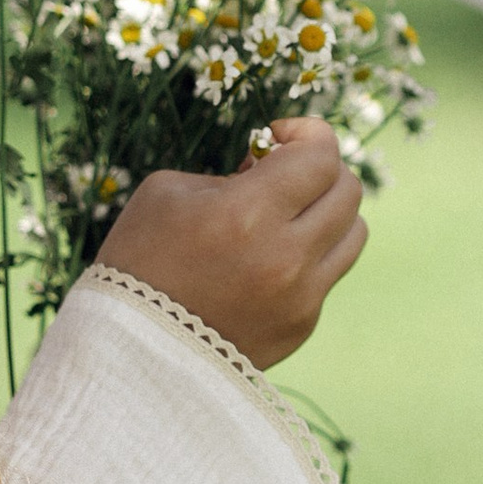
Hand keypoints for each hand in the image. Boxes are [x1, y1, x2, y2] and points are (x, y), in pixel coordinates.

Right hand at [93, 118, 366, 368]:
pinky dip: (309, 257)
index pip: (321, 156)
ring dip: (327, 212)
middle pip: (349, 191)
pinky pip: (329, 274)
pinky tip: (267, 260)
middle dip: (319, 169)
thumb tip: (271, 169)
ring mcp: (301, 298)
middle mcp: (286, 258)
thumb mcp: (168, 191)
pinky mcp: (302, 326)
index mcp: (248, 214)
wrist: (129, 350)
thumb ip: (231, 173)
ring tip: (286, 215)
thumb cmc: (138, 260)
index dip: (308, 133)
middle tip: (282, 174)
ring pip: (354, 234)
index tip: (277, 136)